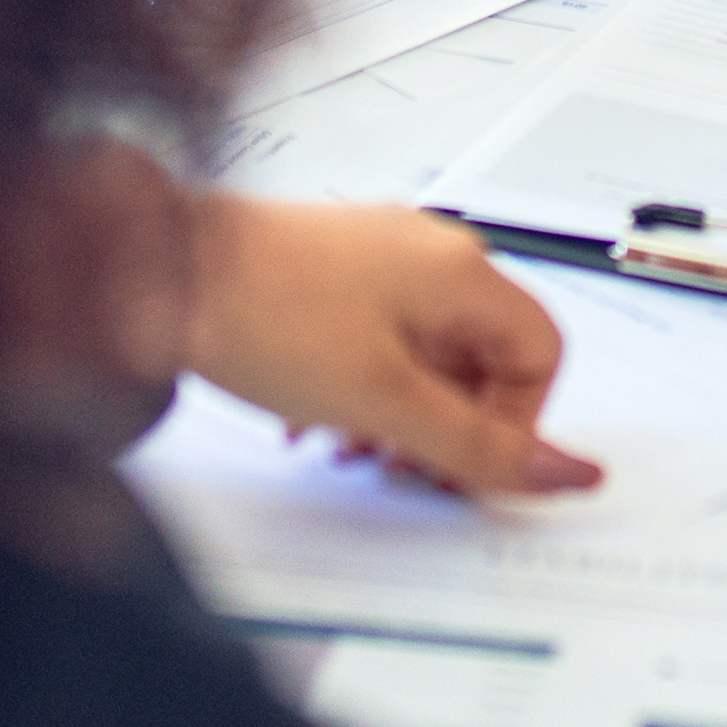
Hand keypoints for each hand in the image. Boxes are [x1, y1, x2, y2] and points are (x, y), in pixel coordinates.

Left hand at [177, 196, 602, 497]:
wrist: (155, 269)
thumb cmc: (264, 315)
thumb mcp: (385, 403)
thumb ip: (479, 446)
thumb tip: (571, 473)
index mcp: (463, 272)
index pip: (541, 355)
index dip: (515, 422)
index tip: (461, 465)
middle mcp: (431, 253)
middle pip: (483, 358)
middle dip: (450, 427)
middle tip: (402, 470)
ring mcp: (379, 256)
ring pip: (427, 354)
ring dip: (401, 416)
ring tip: (349, 448)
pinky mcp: (332, 269)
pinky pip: (378, 340)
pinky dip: (361, 388)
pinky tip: (313, 421)